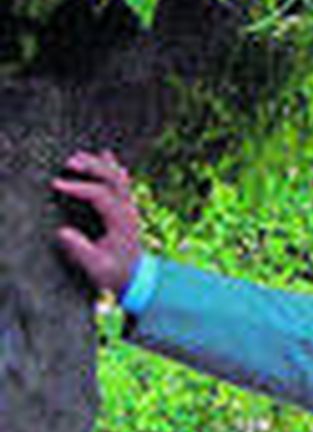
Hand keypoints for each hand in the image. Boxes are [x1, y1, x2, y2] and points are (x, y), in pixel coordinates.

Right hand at [53, 149, 145, 298]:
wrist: (137, 278)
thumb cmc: (116, 274)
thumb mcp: (97, 268)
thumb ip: (81, 250)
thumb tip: (63, 232)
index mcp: (121, 221)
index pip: (100, 195)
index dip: (78, 188)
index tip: (57, 184)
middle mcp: (128, 210)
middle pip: (113, 179)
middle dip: (91, 167)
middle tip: (69, 162)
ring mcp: (130, 207)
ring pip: (119, 177)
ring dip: (100, 164)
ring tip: (78, 156)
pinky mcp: (128, 207)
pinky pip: (122, 181)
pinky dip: (113, 166)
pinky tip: (105, 154)